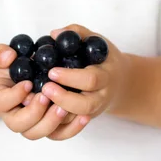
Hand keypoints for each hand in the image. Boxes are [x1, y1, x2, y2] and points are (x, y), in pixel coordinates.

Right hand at [0, 44, 88, 139]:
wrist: (24, 74)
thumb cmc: (13, 65)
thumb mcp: (3, 55)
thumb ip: (0, 53)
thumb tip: (8, 57)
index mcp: (1, 98)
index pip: (2, 103)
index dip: (14, 96)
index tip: (28, 83)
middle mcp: (14, 115)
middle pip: (19, 126)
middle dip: (34, 113)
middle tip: (46, 97)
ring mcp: (32, 123)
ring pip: (38, 133)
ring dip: (51, 122)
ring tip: (63, 107)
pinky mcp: (49, 125)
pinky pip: (58, 134)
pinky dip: (71, 129)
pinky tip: (83, 116)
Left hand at [42, 24, 128, 138]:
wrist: (120, 80)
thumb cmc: (103, 56)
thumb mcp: (95, 40)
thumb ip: (77, 33)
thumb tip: (54, 34)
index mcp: (106, 76)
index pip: (90, 80)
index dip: (71, 77)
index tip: (52, 71)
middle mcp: (102, 96)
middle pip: (86, 105)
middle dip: (64, 98)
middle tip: (45, 88)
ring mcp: (95, 110)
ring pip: (78, 119)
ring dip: (58, 112)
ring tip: (40, 98)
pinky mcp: (85, 119)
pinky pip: (70, 127)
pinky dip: (56, 123)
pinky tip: (41, 110)